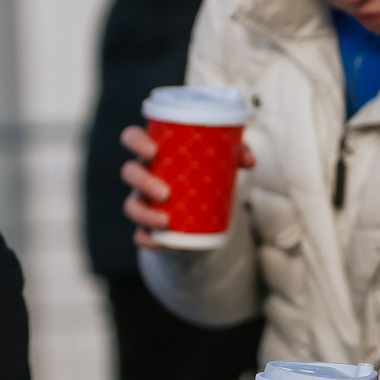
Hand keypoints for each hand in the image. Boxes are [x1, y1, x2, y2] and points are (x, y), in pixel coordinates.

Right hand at [122, 123, 256, 249]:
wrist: (197, 208)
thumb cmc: (201, 172)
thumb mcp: (219, 158)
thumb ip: (235, 152)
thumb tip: (249, 160)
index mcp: (153, 151)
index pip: (132, 138)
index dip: (136, 141)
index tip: (153, 150)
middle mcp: (143, 173)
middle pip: (130, 172)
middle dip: (143, 182)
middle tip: (165, 193)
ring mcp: (142, 199)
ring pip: (131, 204)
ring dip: (144, 214)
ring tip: (165, 221)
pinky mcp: (147, 224)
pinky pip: (139, 234)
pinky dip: (146, 239)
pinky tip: (158, 242)